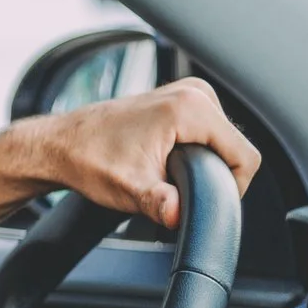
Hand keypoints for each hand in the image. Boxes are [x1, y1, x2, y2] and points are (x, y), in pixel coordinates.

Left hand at [15, 78, 262, 229]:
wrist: (62, 143)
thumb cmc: (90, 160)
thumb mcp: (129, 189)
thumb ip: (159, 203)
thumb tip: (177, 214)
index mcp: (190, 108)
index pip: (245, 157)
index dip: (231, 187)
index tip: (202, 200)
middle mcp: (194, 92)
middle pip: (236, 149)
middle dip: (215, 175)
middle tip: (176, 187)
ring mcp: (189, 93)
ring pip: (224, 142)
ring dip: (205, 164)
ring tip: (168, 173)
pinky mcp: (182, 99)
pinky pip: (210, 133)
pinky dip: (197, 152)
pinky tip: (168, 161)